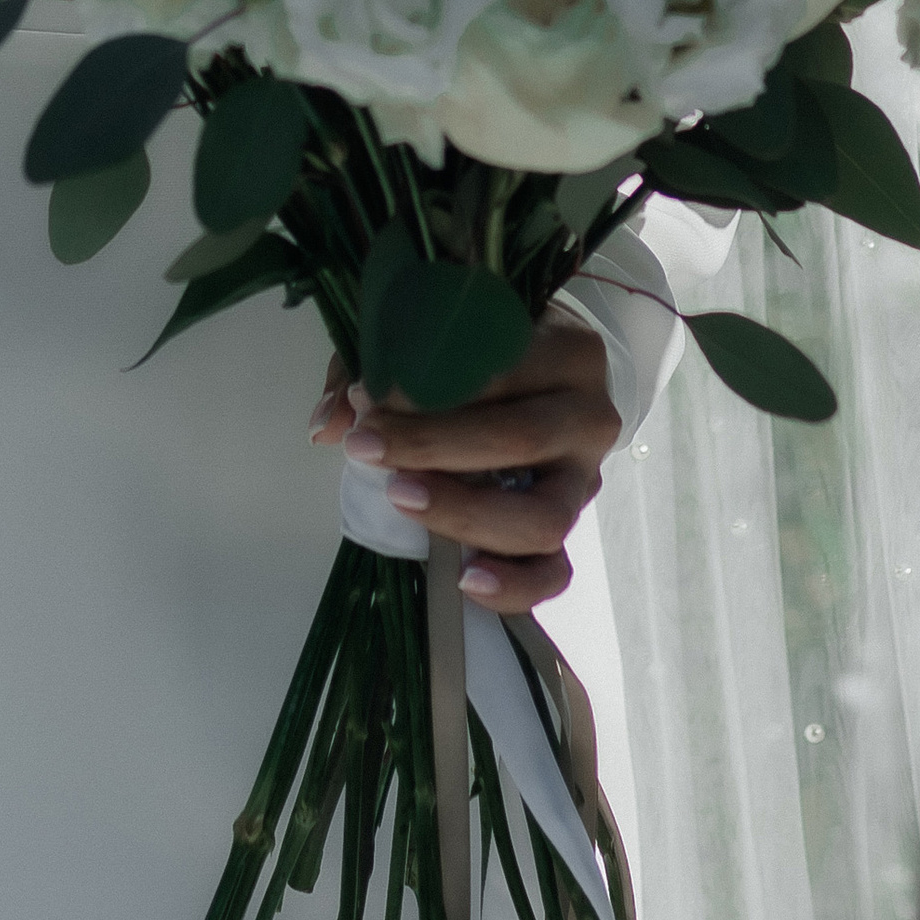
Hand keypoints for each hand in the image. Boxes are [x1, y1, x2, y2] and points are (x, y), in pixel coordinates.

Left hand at [307, 314, 621, 614]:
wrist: (543, 375)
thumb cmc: (483, 349)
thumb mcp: (433, 334)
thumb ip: (381, 364)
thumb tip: (329, 424)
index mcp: (570, 349)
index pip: (503, 367)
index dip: (432, 387)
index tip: (367, 399)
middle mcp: (590, 416)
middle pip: (522, 438)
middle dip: (434, 446)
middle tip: (366, 448)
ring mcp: (585, 480)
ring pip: (543, 517)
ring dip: (465, 513)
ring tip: (400, 498)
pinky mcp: (571, 528)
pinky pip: (555, 573)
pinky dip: (514, 586)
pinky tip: (465, 581)